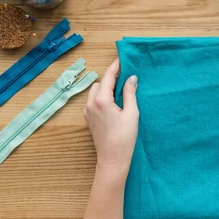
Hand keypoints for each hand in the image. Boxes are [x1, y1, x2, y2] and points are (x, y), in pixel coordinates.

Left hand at [84, 59, 138, 180]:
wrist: (113, 159)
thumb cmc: (125, 137)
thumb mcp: (132, 113)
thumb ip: (130, 93)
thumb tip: (131, 78)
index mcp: (102, 100)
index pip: (108, 77)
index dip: (115, 66)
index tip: (122, 59)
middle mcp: (91, 104)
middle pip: (100, 83)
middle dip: (111, 79)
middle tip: (125, 79)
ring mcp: (87, 112)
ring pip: (95, 92)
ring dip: (105, 88)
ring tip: (120, 92)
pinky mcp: (88, 119)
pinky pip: (93, 101)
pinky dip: (102, 97)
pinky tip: (114, 103)